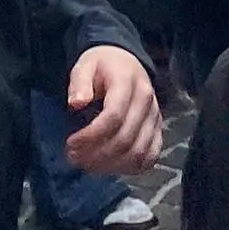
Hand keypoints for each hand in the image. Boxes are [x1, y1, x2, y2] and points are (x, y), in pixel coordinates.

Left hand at [62, 44, 161, 175]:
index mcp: (128, 82)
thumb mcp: (85, 66)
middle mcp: (147, 101)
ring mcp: (156, 117)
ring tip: (88, 164)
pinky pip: (150, 158)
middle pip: (125, 139)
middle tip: (74, 158)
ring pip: (138, 153)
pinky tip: (109, 166)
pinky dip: (129, 168)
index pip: (113, 117)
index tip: (70, 144)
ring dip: (111, 166)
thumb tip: (76, 103)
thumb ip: (79, 82)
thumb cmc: (102, 67)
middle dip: (96, 155)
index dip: (90, 136)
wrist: (125, 61)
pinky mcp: (158, 130)